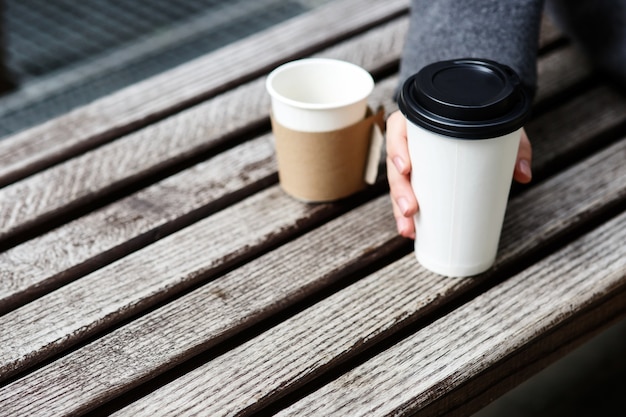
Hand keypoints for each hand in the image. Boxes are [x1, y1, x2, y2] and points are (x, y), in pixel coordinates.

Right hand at [386, 110, 532, 238]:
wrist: (486, 112)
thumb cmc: (485, 115)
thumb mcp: (500, 123)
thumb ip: (515, 144)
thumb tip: (523, 174)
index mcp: (420, 118)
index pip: (397, 128)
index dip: (396, 148)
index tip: (406, 168)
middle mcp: (412, 138)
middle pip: (396, 163)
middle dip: (399, 190)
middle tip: (410, 210)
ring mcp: (414, 159)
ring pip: (399, 183)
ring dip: (399, 207)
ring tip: (409, 229)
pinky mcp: (420, 176)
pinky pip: (407, 192)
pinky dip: (408, 213)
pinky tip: (410, 229)